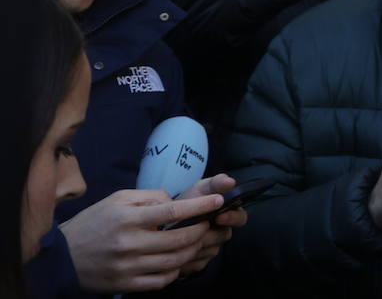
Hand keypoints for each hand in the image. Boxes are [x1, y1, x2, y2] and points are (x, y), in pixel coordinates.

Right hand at [59, 189, 224, 292]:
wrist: (62, 257)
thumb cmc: (94, 223)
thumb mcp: (117, 199)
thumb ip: (148, 197)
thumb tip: (174, 201)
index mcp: (127, 219)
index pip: (172, 211)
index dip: (200, 206)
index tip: (218, 200)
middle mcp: (129, 244)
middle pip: (179, 240)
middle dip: (201, 231)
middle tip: (208, 224)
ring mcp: (128, 267)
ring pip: (174, 262)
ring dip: (192, 251)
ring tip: (197, 242)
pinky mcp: (126, 285)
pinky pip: (161, 281)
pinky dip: (176, 271)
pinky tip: (178, 261)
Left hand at [176, 174, 248, 276]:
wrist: (164, 220)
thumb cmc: (188, 201)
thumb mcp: (201, 189)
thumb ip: (216, 183)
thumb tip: (230, 181)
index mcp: (228, 213)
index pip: (241, 218)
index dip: (233, 218)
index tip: (220, 216)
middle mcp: (223, 232)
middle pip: (225, 235)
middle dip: (211, 231)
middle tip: (198, 228)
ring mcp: (212, 248)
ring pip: (211, 250)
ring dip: (197, 243)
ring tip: (182, 235)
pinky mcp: (199, 262)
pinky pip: (198, 262)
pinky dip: (188, 255)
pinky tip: (178, 248)